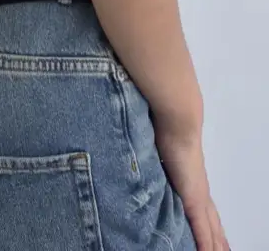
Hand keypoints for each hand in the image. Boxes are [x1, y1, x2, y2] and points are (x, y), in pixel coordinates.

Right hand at [154, 119, 228, 250]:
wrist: (177, 122)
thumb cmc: (166, 130)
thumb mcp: (158, 153)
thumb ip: (155, 165)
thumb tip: (142, 166)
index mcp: (192, 180)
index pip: (203, 208)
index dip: (209, 223)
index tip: (214, 237)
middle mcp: (199, 189)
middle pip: (212, 222)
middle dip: (217, 238)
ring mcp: (199, 195)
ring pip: (211, 229)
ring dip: (216, 244)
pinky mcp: (195, 200)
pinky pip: (203, 229)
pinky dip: (207, 243)